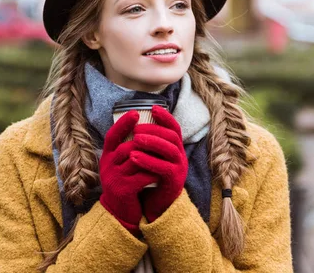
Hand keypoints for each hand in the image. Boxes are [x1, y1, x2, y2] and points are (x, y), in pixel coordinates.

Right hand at [99, 110, 156, 234]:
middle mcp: (107, 165)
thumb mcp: (122, 165)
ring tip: (164, 154)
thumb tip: (144, 129)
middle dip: (144, 141)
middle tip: (160, 138)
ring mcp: (113, 178)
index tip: (136, 113)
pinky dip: (152, 173)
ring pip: (134, 160)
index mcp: (106, 156)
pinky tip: (160, 172)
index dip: (123, 123)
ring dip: (150, 156)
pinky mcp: (122, 190)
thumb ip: (128, 149)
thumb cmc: (125, 183)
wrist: (120, 212)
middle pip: (126, 146)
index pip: (112, 135)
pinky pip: (140, 177)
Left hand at [130, 105, 187, 222]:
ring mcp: (180, 168)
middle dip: (154, 129)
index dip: (165, 117)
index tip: (153, 108)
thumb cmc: (149, 177)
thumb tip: (132, 122)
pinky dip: (148, 161)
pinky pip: (164, 168)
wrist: (154, 205)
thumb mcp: (148, 157)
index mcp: (175, 148)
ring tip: (135, 139)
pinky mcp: (175, 181)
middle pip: (171, 136)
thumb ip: (146, 143)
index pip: (174, 128)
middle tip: (136, 128)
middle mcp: (180, 156)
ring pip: (169, 150)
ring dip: (152, 142)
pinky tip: (134, 157)